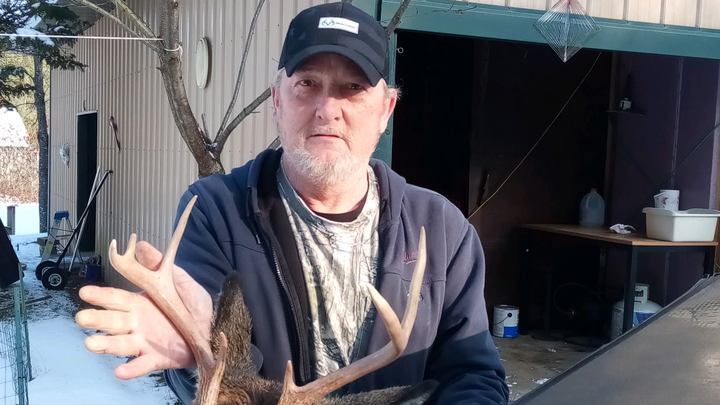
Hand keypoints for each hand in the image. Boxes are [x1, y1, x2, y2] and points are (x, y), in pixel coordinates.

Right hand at [75, 240, 212, 379]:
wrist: (213, 329)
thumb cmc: (193, 306)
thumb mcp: (180, 282)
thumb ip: (159, 266)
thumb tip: (141, 245)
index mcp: (139, 303)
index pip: (115, 298)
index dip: (100, 295)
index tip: (85, 292)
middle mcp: (136, 323)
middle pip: (111, 321)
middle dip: (96, 319)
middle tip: (82, 317)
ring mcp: (144, 342)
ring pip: (120, 344)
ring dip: (105, 345)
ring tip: (91, 343)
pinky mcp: (157, 358)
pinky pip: (142, 365)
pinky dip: (131, 369)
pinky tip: (121, 371)